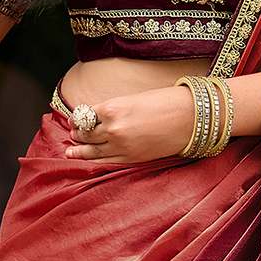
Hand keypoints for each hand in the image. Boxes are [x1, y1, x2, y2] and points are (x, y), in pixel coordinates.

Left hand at [63, 83, 202, 164]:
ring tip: (71, 150)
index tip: (75, 119)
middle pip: (86, 133)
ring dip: (80, 149)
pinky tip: (87, 159)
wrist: (190, 118)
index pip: (86, 115)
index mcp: (112, 108)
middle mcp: (112, 128)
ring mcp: (121, 146)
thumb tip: (100, 116)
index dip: (78, 118)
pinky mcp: (131, 158)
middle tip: (73, 133)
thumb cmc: (165, 102)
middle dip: (78, 133)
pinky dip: (94, 160)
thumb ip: (115, 108)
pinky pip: (106, 161)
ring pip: (92, 150)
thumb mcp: (134, 98)